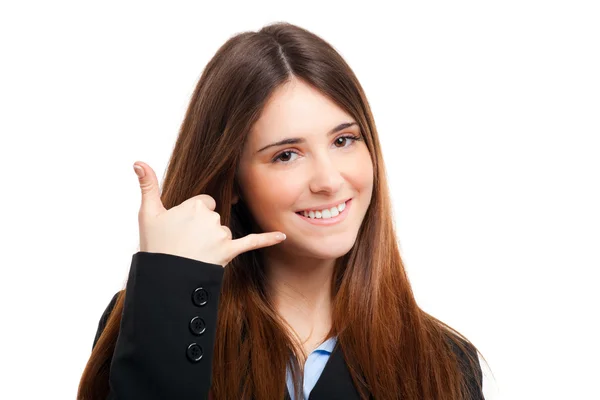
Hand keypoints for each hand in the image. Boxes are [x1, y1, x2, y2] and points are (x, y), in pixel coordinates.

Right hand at [132, 161, 285, 266]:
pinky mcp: (229, 251)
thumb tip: (137, 161)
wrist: (164, 279)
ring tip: (195, 255)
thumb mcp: (147, 214)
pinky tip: (283, 236)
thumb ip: (147, 185)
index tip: (182, 228)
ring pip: (224, 232)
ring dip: (214, 242)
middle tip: (186, 244)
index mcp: (194, 205)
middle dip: (204, 229)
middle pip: (214, 217)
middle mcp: (210, 217)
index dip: (194, 215)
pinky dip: (268, 239)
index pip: (204, 203)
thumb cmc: (155, 246)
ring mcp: (220, 235)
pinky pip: (252, 241)